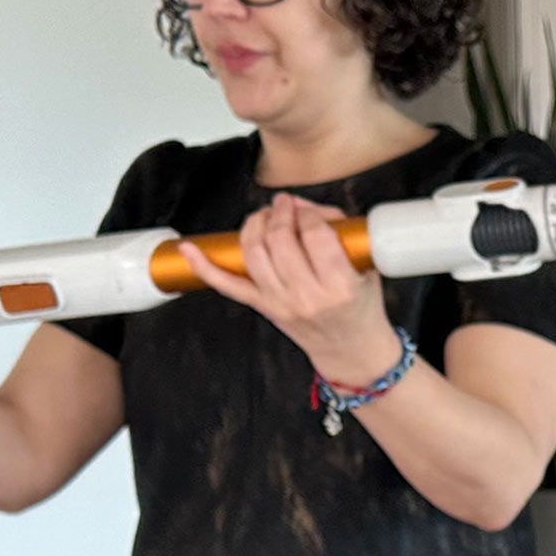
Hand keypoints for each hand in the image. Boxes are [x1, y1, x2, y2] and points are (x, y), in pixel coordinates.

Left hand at [180, 192, 403, 388]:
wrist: (350, 350)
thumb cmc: (361, 307)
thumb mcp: (366, 268)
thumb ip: (340, 233)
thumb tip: (304, 206)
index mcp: (340, 286)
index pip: (314, 235)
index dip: (306, 213)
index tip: (305, 209)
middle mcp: (307, 297)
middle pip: (280, 241)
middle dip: (278, 213)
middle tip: (283, 205)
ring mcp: (280, 304)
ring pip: (254, 254)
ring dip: (254, 225)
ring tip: (264, 216)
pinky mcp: (263, 308)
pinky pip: (228, 286)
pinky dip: (205, 267)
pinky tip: (188, 249)